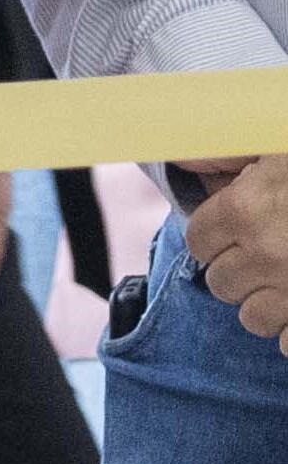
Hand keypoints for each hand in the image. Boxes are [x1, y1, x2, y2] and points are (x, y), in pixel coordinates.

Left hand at [190, 156, 287, 342]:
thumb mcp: (279, 145)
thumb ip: (230, 153)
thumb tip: (185, 163)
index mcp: (247, 208)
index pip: (199, 241)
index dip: (216, 237)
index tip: (234, 232)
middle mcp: (266, 254)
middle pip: (221, 283)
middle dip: (240, 272)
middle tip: (268, 255)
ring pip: (253, 319)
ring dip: (268, 305)